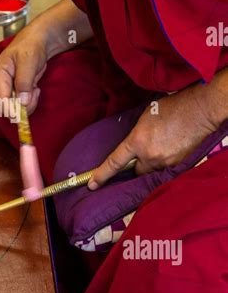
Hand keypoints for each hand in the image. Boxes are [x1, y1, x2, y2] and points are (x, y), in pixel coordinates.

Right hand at [0, 24, 48, 113]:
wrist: (37, 42)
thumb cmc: (30, 47)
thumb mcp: (28, 60)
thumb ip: (24, 81)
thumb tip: (22, 102)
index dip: (9, 110)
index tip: (21, 117)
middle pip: (6, 107)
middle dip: (22, 105)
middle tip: (36, 92)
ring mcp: (6, 90)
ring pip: (14, 108)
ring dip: (28, 103)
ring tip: (35, 87)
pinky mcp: (14, 94)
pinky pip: (21, 106)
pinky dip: (30, 101)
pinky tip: (34, 88)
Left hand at [88, 86, 217, 189]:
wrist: (199, 110)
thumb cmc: (172, 108)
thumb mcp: (145, 117)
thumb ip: (136, 135)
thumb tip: (132, 145)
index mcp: (137, 141)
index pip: (114, 162)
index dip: (101, 175)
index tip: (92, 185)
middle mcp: (149, 155)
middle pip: (136, 171)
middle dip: (137, 164)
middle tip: (146, 149)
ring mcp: (164, 162)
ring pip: (151, 171)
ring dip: (152, 162)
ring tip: (162, 144)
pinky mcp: (177, 165)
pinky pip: (165, 169)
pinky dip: (165, 161)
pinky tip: (171, 148)